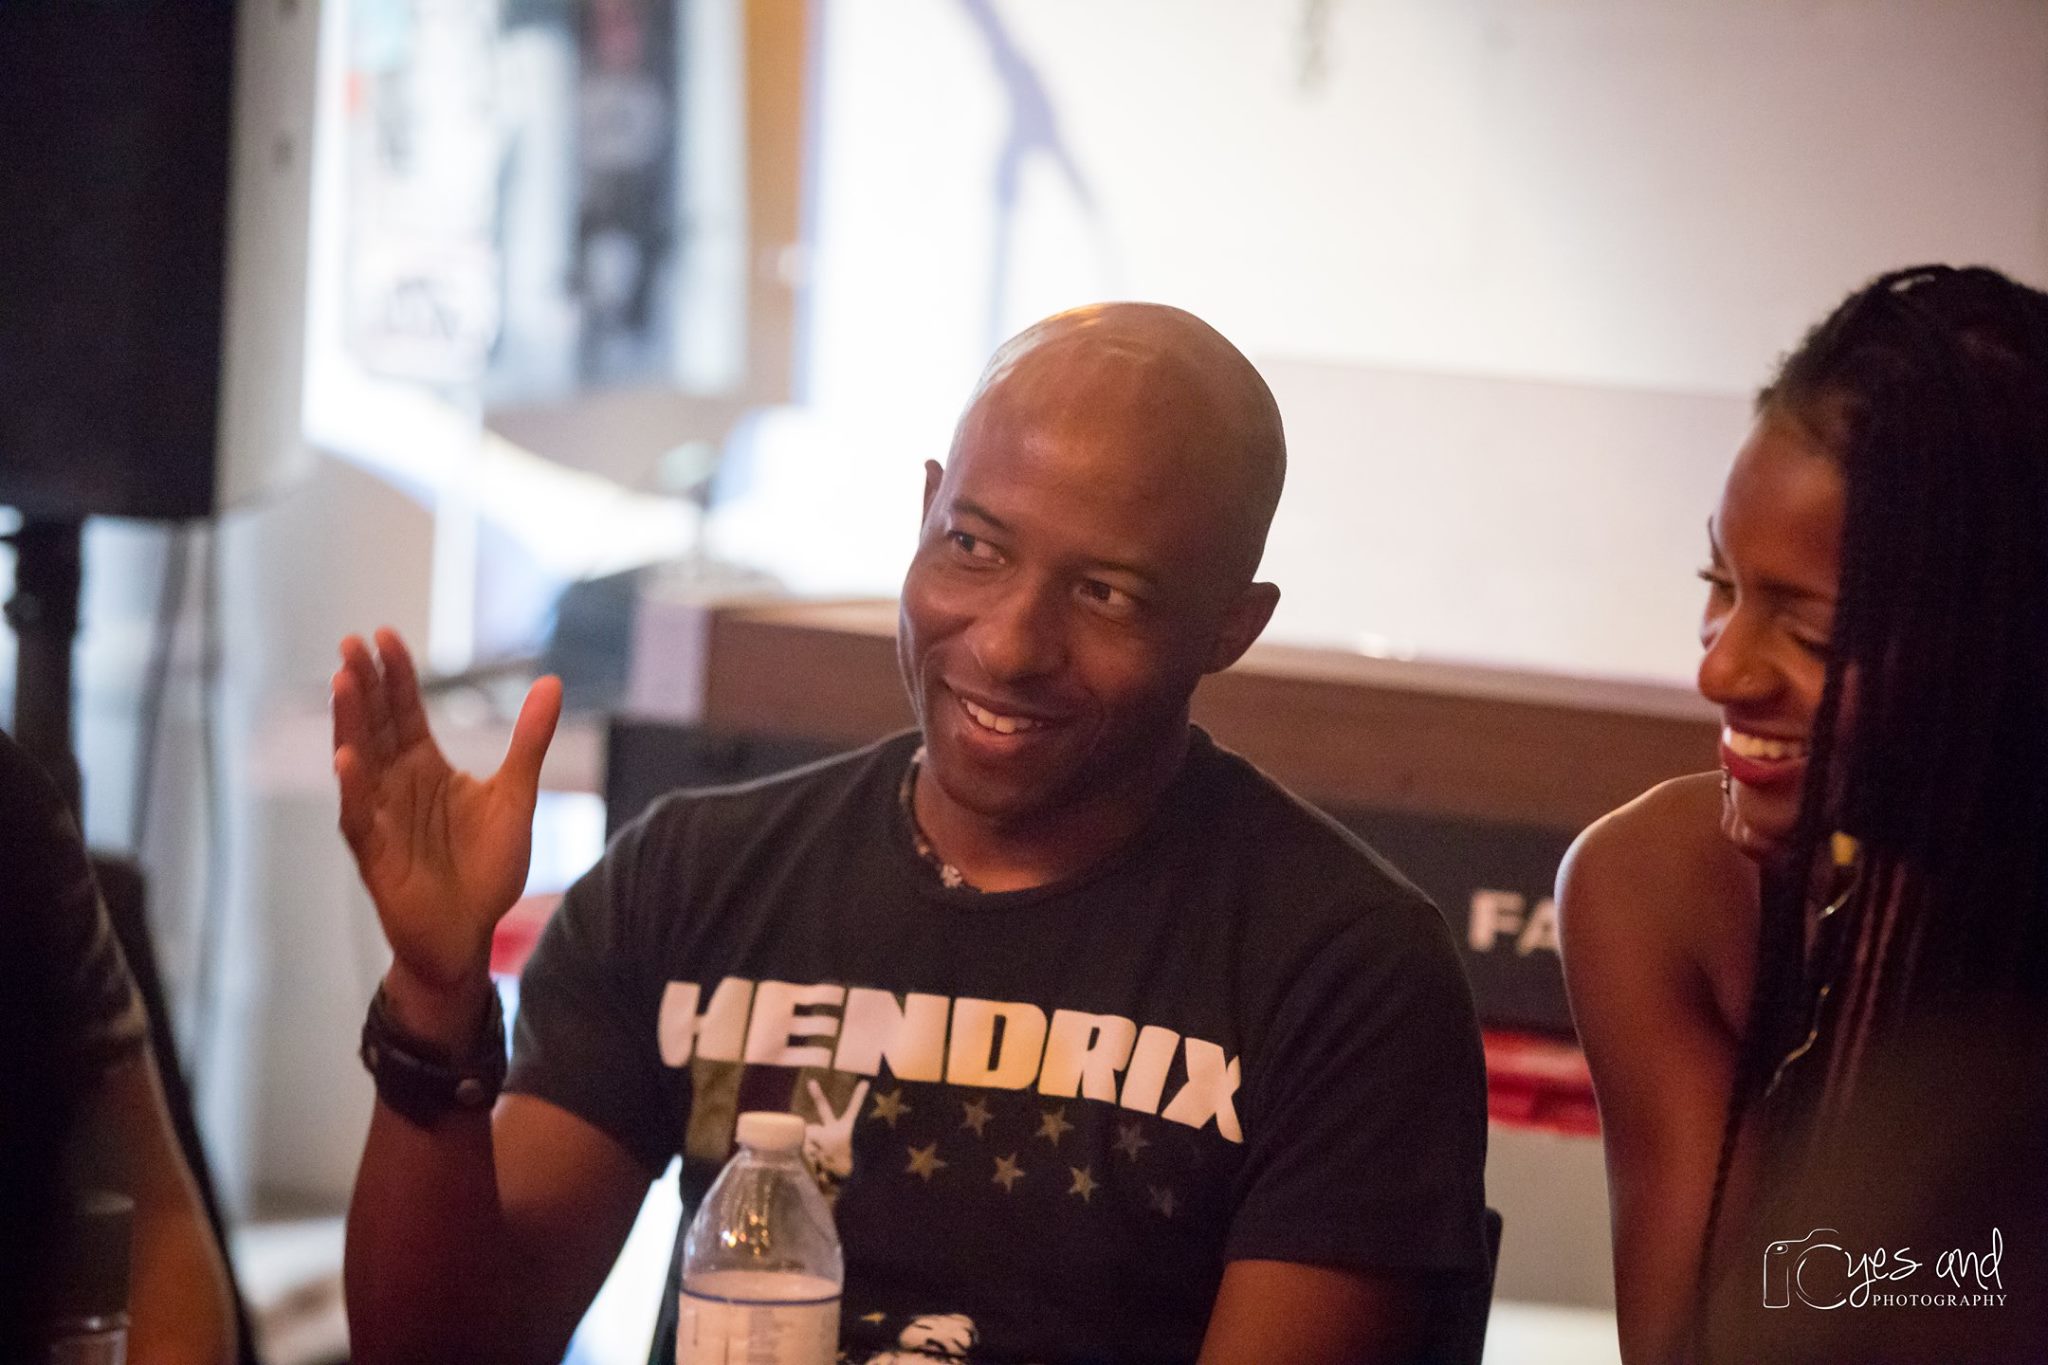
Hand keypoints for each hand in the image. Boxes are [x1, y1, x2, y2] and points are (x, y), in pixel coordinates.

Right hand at [333, 628, 560, 1036]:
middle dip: (364, 684)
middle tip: (351, 641)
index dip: (395, 675)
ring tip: (344, 681)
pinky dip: (352, 789)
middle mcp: (395, 785)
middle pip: (375, 725)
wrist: (470, 933)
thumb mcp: (515, 795)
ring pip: (360, 761)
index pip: (404, 710)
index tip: (383, 635)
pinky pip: (358, 817)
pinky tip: (347, 759)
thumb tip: (552, 682)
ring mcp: (379, 817)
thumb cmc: (486, 868)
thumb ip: (530, 740)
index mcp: (425, 767)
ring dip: (350, 723)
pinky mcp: (375, 855)